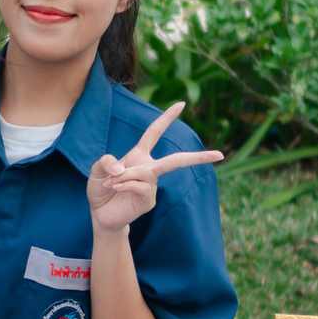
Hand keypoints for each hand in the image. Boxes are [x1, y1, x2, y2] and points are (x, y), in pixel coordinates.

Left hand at [87, 101, 223, 231]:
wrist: (100, 214)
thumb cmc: (101, 188)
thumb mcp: (97, 169)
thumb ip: (105, 161)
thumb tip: (124, 168)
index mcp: (140, 155)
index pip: (154, 133)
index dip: (167, 118)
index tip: (182, 104)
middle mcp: (150, 169)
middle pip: (176, 160)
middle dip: (198, 157)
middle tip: (220, 155)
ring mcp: (152, 185)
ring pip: (144, 172)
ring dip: (123, 176)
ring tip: (110, 183)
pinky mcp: (149, 200)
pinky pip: (140, 185)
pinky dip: (124, 184)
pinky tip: (114, 188)